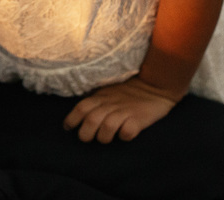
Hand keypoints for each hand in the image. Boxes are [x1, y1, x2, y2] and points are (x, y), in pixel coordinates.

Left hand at [63, 77, 180, 143]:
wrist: (155, 83)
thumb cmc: (128, 90)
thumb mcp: (108, 91)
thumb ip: (95, 100)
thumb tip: (78, 113)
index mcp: (101, 97)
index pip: (81, 108)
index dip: (71, 119)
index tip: (68, 128)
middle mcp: (111, 104)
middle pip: (91, 120)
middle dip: (85, 134)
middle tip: (87, 138)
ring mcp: (126, 111)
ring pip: (107, 127)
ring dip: (103, 137)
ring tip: (106, 138)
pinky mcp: (140, 118)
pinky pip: (128, 131)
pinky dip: (124, 136)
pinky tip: (125, 134)